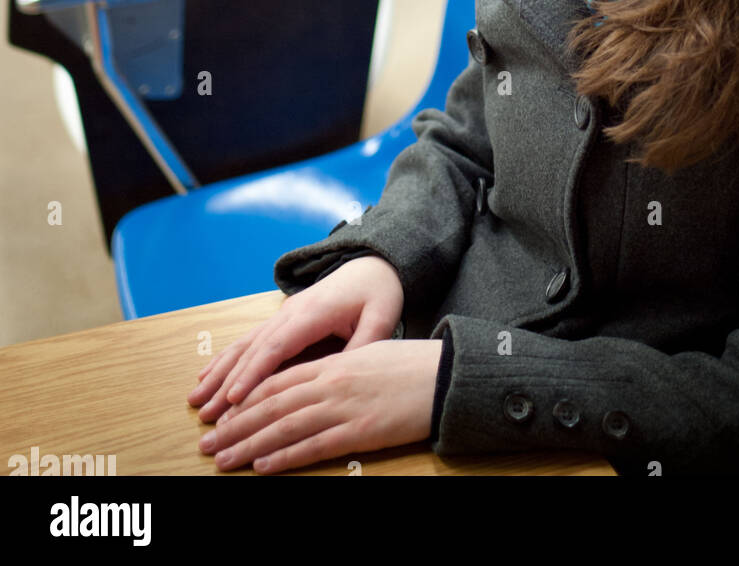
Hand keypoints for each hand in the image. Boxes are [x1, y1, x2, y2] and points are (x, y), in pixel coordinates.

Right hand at [187, 256, 403, 422]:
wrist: (373, 264)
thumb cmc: (378, 291)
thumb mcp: (382, 316)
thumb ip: (364, 345)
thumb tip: (344, 376)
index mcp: (313, 313)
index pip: (278, 347)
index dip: (254, 373)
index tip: (234, 398)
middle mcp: (291, 312)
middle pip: (253, 349)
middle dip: (227, 382)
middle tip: (206, 412)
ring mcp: (283, 314)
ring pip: (245, 345)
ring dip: (219, 372)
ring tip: (196, 399)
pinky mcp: (282, 319)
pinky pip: (250, 340)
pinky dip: (228, 359)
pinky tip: (209, 375)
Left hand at [197, 339, 443, 472]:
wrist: (446, 375)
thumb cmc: (411, 366)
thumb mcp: (370, 356)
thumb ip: (338, 369)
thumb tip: (314, 384)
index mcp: (333, 364)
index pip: (278, 382)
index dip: (246, 400)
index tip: (222, 415)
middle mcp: (331, 382)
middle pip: (272, 405)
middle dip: (236, 426)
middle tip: (208, 444)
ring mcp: (343, 407)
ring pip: (284, 426)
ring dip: (249, 445)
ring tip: (223, 460)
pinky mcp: (358, 432)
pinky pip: (313, 446)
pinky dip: (284, 457)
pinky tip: (263, 466)